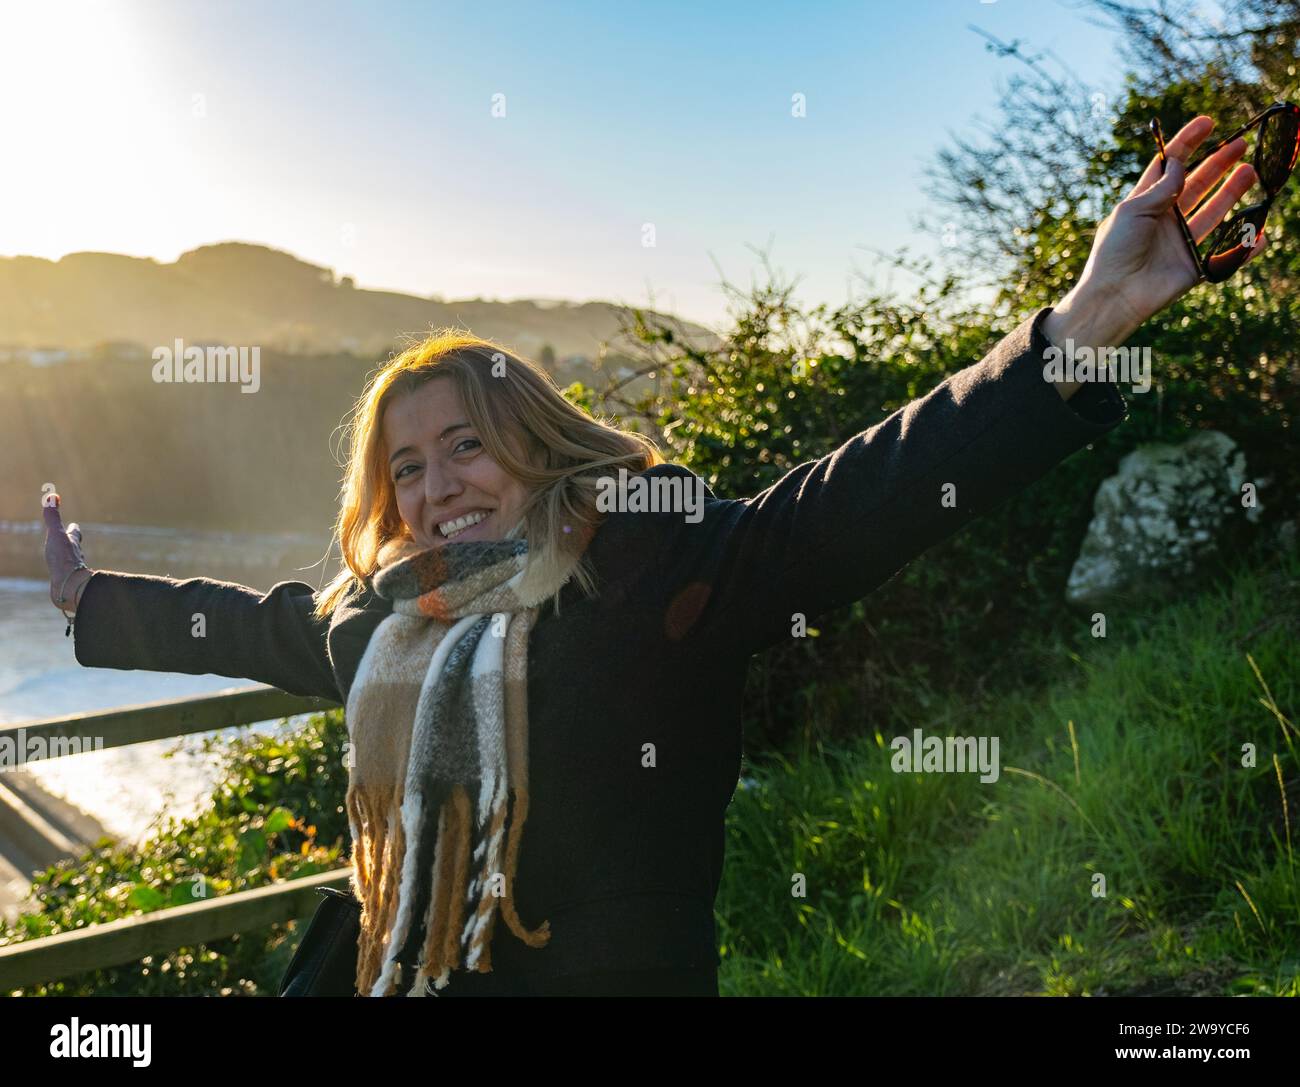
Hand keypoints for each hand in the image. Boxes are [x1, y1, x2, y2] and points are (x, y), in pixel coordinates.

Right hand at [42, 492, 93, 613]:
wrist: (69, 586)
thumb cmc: (62, 559)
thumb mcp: (56, 534)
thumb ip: (53, 517)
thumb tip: (52, 496)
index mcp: (72, 544)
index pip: (74, 533)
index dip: (73, 529)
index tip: (74, 526)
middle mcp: (75, 557)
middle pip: (75, 548)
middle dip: (73, 544)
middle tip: (73, 541)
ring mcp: (72, 571)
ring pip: (72, 563)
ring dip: (70, 561)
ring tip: (68, 562)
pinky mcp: (67, 583)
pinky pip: (67, 578)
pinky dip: (66, 577)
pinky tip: (64, 581)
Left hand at [1046, 114, 1267, 357]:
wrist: (1116, 295)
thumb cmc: (1114, 251)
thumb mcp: (1132, 211)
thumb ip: (1160, 187)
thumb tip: (1178, 163)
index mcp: (1145, 202)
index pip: (1170, 166)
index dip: (1188, 143)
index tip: (1208, 123)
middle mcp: (1166, 218)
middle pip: (1198, 183)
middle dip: (1219, 163)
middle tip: (1241, 144)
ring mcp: (1182, 240)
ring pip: (1215, 209)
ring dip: (1233, 190)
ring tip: (1251, 172)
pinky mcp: (1194, 264)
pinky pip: (1225, 251)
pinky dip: (1243, 243)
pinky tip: (1259, 231)